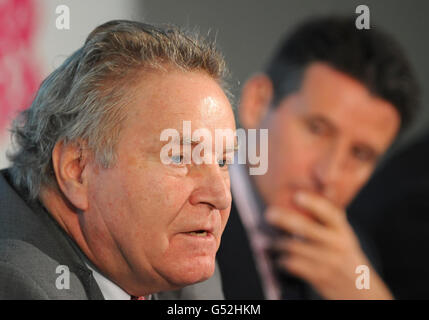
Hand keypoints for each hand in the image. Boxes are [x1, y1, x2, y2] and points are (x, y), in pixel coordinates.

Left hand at [266, 191, 392, 299]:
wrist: (359, 290)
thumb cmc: (343, 256)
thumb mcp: (342, 235)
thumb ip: (326, 219)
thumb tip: (301, 197)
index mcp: (342, 230)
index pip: (329, 213)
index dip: (313, 203)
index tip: (297, 196)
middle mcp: (336, 244)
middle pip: (306, 228)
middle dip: (284, 219)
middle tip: (269, 214)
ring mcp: (328, 261)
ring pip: (294, 247)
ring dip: (276, 243)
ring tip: (264, 240)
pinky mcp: (319, 277)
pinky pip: (293, 265)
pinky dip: (281, 260)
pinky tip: (277, 258)